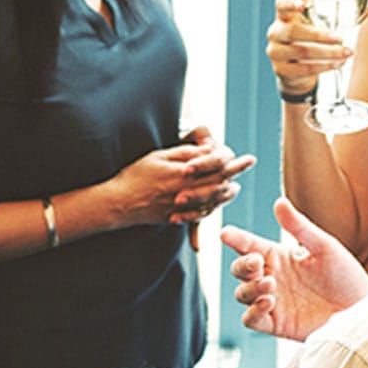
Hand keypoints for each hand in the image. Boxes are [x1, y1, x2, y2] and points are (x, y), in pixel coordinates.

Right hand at [105, 138, 254, 229]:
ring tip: (235, 187)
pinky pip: (199, 215)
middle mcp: (187, 192)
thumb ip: (183, 154)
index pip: (216, 167)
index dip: (234, 162)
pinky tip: (215, 205)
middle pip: (219, 184)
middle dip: (235, 175)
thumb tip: (205, 150)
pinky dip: (211, 209)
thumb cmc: (135, 176)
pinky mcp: (176, 217)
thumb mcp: (158, 157)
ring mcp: (182, 207)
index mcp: (183, 175)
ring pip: (212, 201)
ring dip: (226, 194)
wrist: (118, 203)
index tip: (249, 158)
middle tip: (247, 166)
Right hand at [220, 197, 367, 341]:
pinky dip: (253, 311)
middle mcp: (272, 277)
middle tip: (257, 262)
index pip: (249, 245)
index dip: (236, 238)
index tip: (226, 233)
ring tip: (270, 283)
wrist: (363, 309)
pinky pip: (251, 320)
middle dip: (241, 265)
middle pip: (239, 270)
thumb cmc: (346, 275)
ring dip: (249, 288)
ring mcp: (272, 302)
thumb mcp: (324, 246)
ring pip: (241, 294)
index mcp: (279, 256)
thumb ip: (299, 227)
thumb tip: (279, 202)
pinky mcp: (277, 324)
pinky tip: (268, 302)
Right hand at [266, 0, 350, 95]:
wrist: (296, 72)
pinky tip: (337, 64)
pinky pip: (303, 69)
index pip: (281, 4)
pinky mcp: (281, 70)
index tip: (302, 4)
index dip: (290, 2)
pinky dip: (324, 67)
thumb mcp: (319, 27)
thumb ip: (342, 17)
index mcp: (285, 16)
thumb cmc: (309, 42)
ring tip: (346, 53)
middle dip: (318, 35)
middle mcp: (276, 32)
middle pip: (293, 31)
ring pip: (301, 51)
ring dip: (327, 53)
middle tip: (339, 37)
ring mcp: (276, 52)